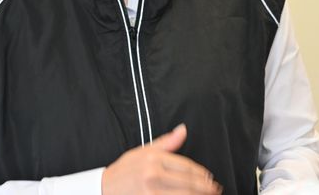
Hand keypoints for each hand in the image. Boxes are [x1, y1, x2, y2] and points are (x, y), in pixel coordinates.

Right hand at [101, 124, 221, 194]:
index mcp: (154, 160)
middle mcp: (153, 176)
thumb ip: (166, 142)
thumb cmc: (124, 171)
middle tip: (215, 189)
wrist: (103, 189)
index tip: (209, 177)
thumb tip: (183, 129)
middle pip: (188, 183)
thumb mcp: (143, 151)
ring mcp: (151, 193)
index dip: (201, 173)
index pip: (185, 166)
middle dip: (205, 187)